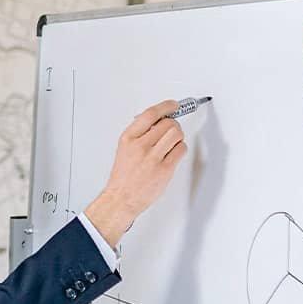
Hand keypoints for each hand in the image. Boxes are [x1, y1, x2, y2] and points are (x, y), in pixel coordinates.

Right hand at [84, 100, 187, 247]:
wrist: (121, 198)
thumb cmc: (123, 176)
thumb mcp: (124, 149)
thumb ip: (140, 134)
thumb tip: (158, 121)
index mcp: (128, 139)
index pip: (150, 114)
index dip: (166, 106)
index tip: (173, 105)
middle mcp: (140, 146)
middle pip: (168, 123)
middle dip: (173, 126)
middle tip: (170, 132)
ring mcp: (153, 158)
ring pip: (177, 134)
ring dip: (177, 137)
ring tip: (170, 144)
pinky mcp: (164, 169)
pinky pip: (181, 149)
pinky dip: (180, 150)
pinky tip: (172, 155)